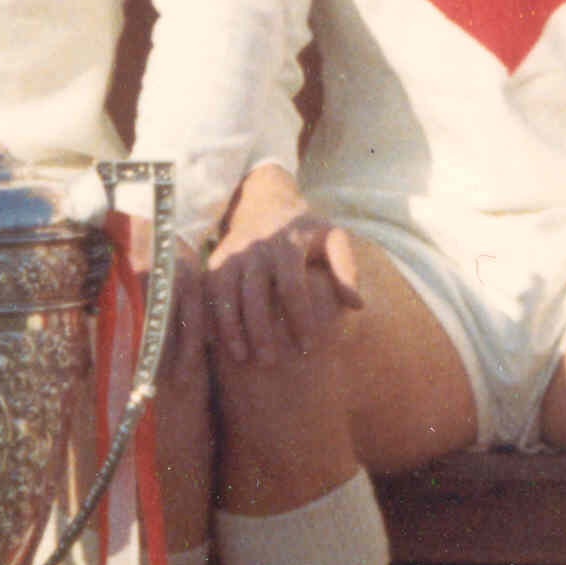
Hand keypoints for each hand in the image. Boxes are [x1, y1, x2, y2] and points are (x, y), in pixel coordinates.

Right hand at [202, 163, 364, 369]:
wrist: (267, 203)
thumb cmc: (306, 232)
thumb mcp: (332, 238)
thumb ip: (346, 269)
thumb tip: (357, 305)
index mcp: (287, 243)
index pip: (292, 285)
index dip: (300, 317)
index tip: (308, 344)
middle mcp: (256, 247)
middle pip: (254, 295)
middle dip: (261, 330)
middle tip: (271, 362)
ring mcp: (232, 253)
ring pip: (225, 294)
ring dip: (232, 328)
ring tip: (242, 358)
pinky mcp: (215, 260)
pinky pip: (208, 292)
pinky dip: (210, 317)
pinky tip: (217, 343)